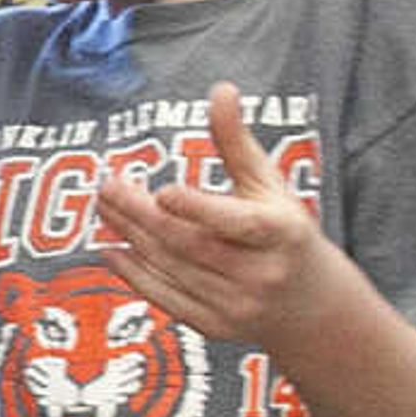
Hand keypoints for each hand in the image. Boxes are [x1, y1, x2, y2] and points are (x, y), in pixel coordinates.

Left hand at [91, 82, 319, 348]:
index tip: (163, 191)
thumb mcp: (271, 186)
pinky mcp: (216, 327)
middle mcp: (261, 274)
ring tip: (103, 207)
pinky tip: (110, 248)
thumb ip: (238, 142)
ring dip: (132, 237)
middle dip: (144, 215)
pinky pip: (167, 299)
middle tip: (107, 186)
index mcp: (281, 234)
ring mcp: (238, 305)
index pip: (237, 223)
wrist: (313, 308)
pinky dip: (135, 275)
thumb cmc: (286, 233)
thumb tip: (221, 89)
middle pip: (192, 244)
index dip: (199, 209)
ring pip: (173, 269)